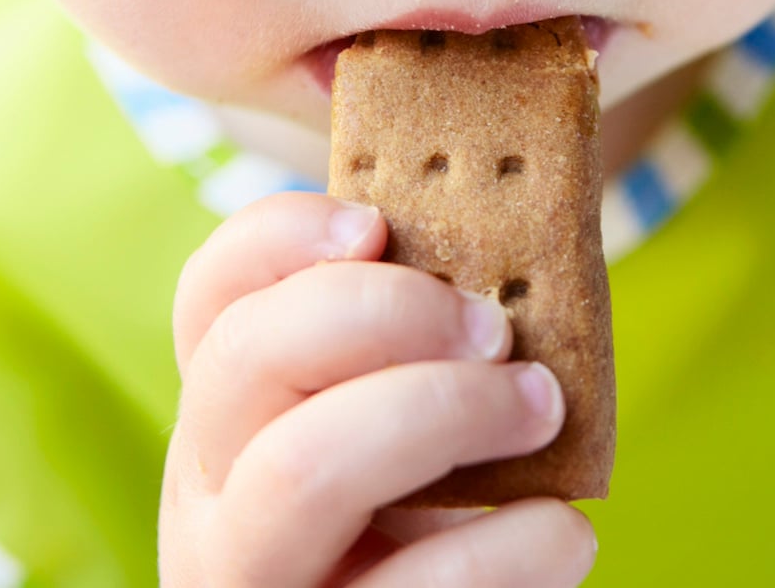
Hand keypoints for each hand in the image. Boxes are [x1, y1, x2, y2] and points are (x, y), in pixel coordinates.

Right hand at [159, 192, 596, 586]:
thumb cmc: (424, 526)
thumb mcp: (396, 427)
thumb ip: (416, 354)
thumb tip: (504, 268)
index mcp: (229, 416)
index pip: (211, 297)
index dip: (280, 239)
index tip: (377, 224)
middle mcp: (211, 493)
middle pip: (247, 354)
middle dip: (386, 312)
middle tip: (494, 327)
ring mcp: (256, 576)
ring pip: (307, 466)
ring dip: (446, 409)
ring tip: (540, 407)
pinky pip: (423, 583)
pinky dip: (516, 542)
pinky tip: (563, 532)